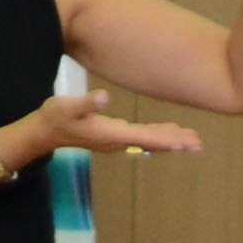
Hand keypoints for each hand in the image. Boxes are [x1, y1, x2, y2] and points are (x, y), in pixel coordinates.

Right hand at [29, 92, 203, 161]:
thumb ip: (87, 102)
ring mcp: (117, 141)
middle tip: (198, 144)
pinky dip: (160, 137)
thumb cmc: (55, 116)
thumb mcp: (67, 106)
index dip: (163, 140)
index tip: (183, 143)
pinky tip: (171, 134)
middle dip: (175, 143)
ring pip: (150, 142)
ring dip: (171, 141)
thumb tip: (105, 97)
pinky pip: (143, 139)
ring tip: (193, 142)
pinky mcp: (115, 136)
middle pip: (151, 143)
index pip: (142, 138)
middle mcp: (116, 141)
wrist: (45, 131)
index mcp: (109, 134)